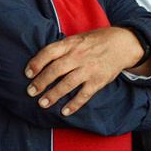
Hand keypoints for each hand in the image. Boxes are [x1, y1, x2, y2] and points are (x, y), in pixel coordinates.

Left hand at [25, 27, 145, 115]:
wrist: (124, 44)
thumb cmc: (95, 41)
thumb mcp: (78, 38)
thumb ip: (62, 48)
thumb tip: (40, 61)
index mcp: (71, 44)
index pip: (50, 52)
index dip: (37, 62)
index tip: (27, 73)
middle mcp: (79, 56)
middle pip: (56, 69)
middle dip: (41, 81)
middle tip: (30, 91)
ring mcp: (89, 69)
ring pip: (68, 83)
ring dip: (54, 94)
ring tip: (42, 103)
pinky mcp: (99, 80)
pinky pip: (85, 94)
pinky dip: (74, 104)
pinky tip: (65, 112)